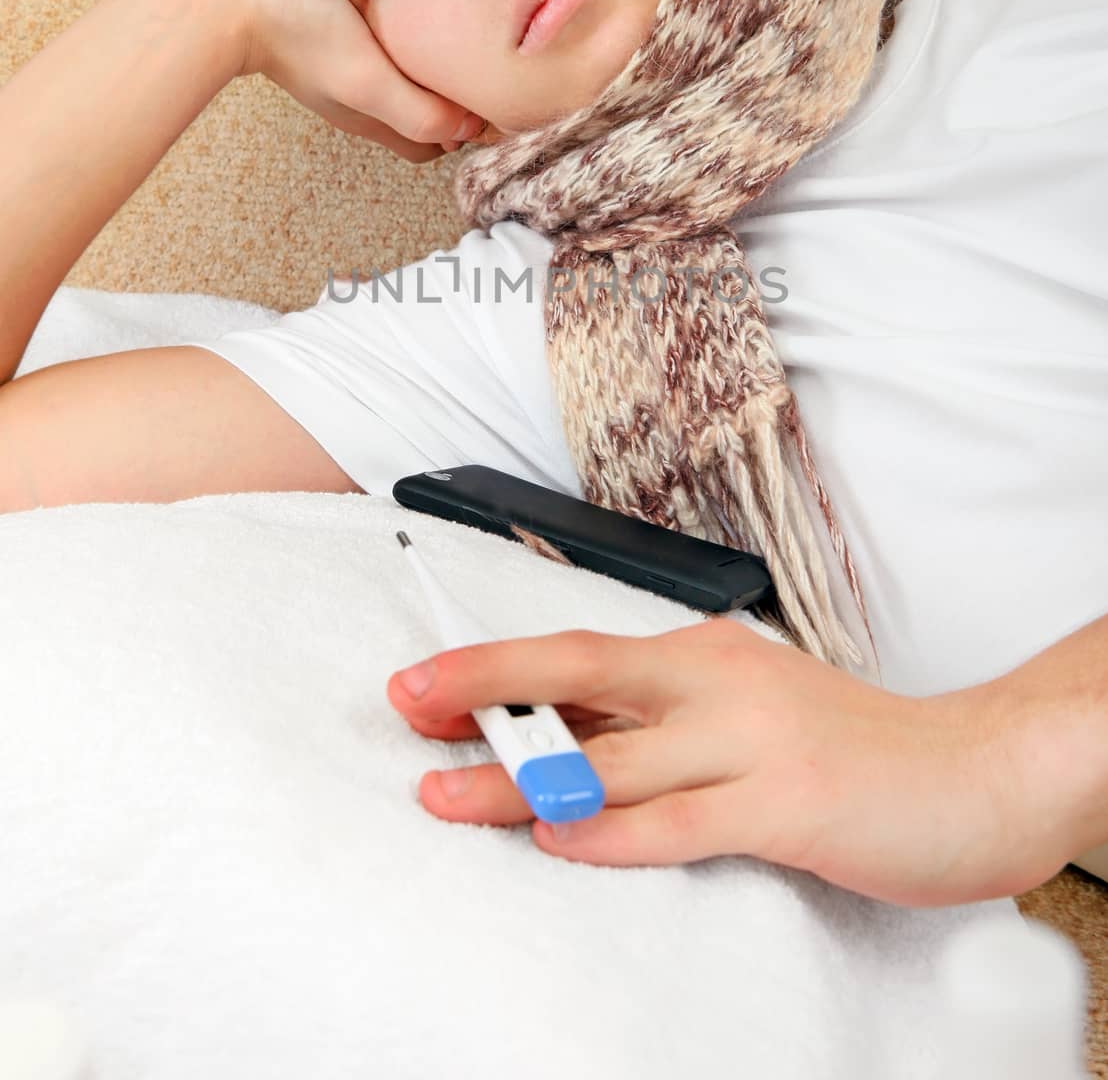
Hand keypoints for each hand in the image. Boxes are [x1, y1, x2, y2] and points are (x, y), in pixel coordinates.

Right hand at [149, 0, 484, 161]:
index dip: (469, 132)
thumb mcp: (367, 77)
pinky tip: (411, 8)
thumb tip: (472, 131)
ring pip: (396, 78)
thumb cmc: (295, 30)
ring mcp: (337, 60)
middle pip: (417, 114)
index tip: (503, 104)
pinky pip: (374, 42)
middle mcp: (356, 94)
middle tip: (494, 72)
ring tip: (462, 40)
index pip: (433, 144)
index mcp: (371, 115)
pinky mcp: (324, 23)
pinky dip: (401, 38)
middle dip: (454, 104)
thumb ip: (418, 110)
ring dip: (429, 69)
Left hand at [386, 618, 1047, 905]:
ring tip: (446, 794)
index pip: (582, 654)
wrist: (974, 770)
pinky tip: (559, 837)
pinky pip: (680, 821)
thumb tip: (560, 744)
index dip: (497, 664)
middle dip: (486, 687)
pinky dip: (611, 831)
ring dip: (520, 776)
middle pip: (581, 675)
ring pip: (613, 758)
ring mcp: (754, 740)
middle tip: (406, 701)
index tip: (425, 679)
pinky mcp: (788, 803)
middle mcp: (720, 682)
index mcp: (707, 654)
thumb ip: (662, 728)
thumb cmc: (850, 749)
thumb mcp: (748, 714)